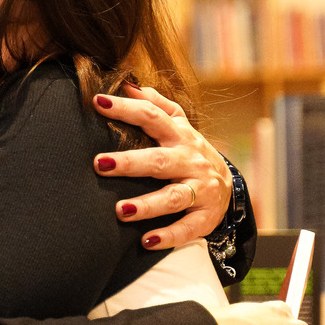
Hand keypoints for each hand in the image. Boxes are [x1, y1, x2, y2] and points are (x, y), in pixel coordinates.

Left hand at [92, 85, 232, 249]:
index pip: (152, 117)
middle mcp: (191, 161)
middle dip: (130, 162)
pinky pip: (188, 228)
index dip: (126, 109)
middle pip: (159, 161)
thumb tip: (128, 83)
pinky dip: (168, 236)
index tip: (98, 103)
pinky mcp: (206, 217)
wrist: (227, 185)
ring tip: (121, 211)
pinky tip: (146, 241)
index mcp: (180, 136)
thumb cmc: (189, 152)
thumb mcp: (178, 125)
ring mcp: (201, 189)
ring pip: (174, 197)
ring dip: (147, 204)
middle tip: (99, 164)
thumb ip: (156, 105)